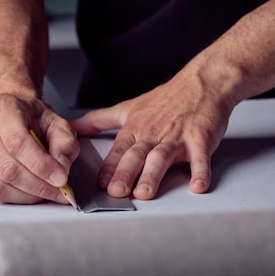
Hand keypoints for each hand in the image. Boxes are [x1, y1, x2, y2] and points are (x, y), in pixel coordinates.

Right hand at [0, 93, 79, 203]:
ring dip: (29, 194)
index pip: (17, 142)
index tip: (60, 178)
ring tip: (48, 190)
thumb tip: (60, 168)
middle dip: (38, 185)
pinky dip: (18, 197)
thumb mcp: (58, 124)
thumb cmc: (33, 119)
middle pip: (7, 168)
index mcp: (1, 108)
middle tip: (60, 190)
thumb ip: (64, 144)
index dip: (41, 165)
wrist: (16, 117)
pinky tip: (32, 190)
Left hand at [70, 72, 233, 199]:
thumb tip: (73, 127)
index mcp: (136, 128)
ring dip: (153, 174)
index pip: (119, 150)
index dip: (109, 167)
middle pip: (137, 154)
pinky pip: (200, 157)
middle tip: (117, 192)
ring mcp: (178, 135)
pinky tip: (198, 186)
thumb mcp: (128, 107)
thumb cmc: (167, 99)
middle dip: (125, 173)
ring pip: (162, 156)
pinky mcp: (201, 137)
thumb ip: (99, 120)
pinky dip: (200, 171)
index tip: (100, 184)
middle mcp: (154, 133)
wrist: (202, 83)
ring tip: (146, 192)